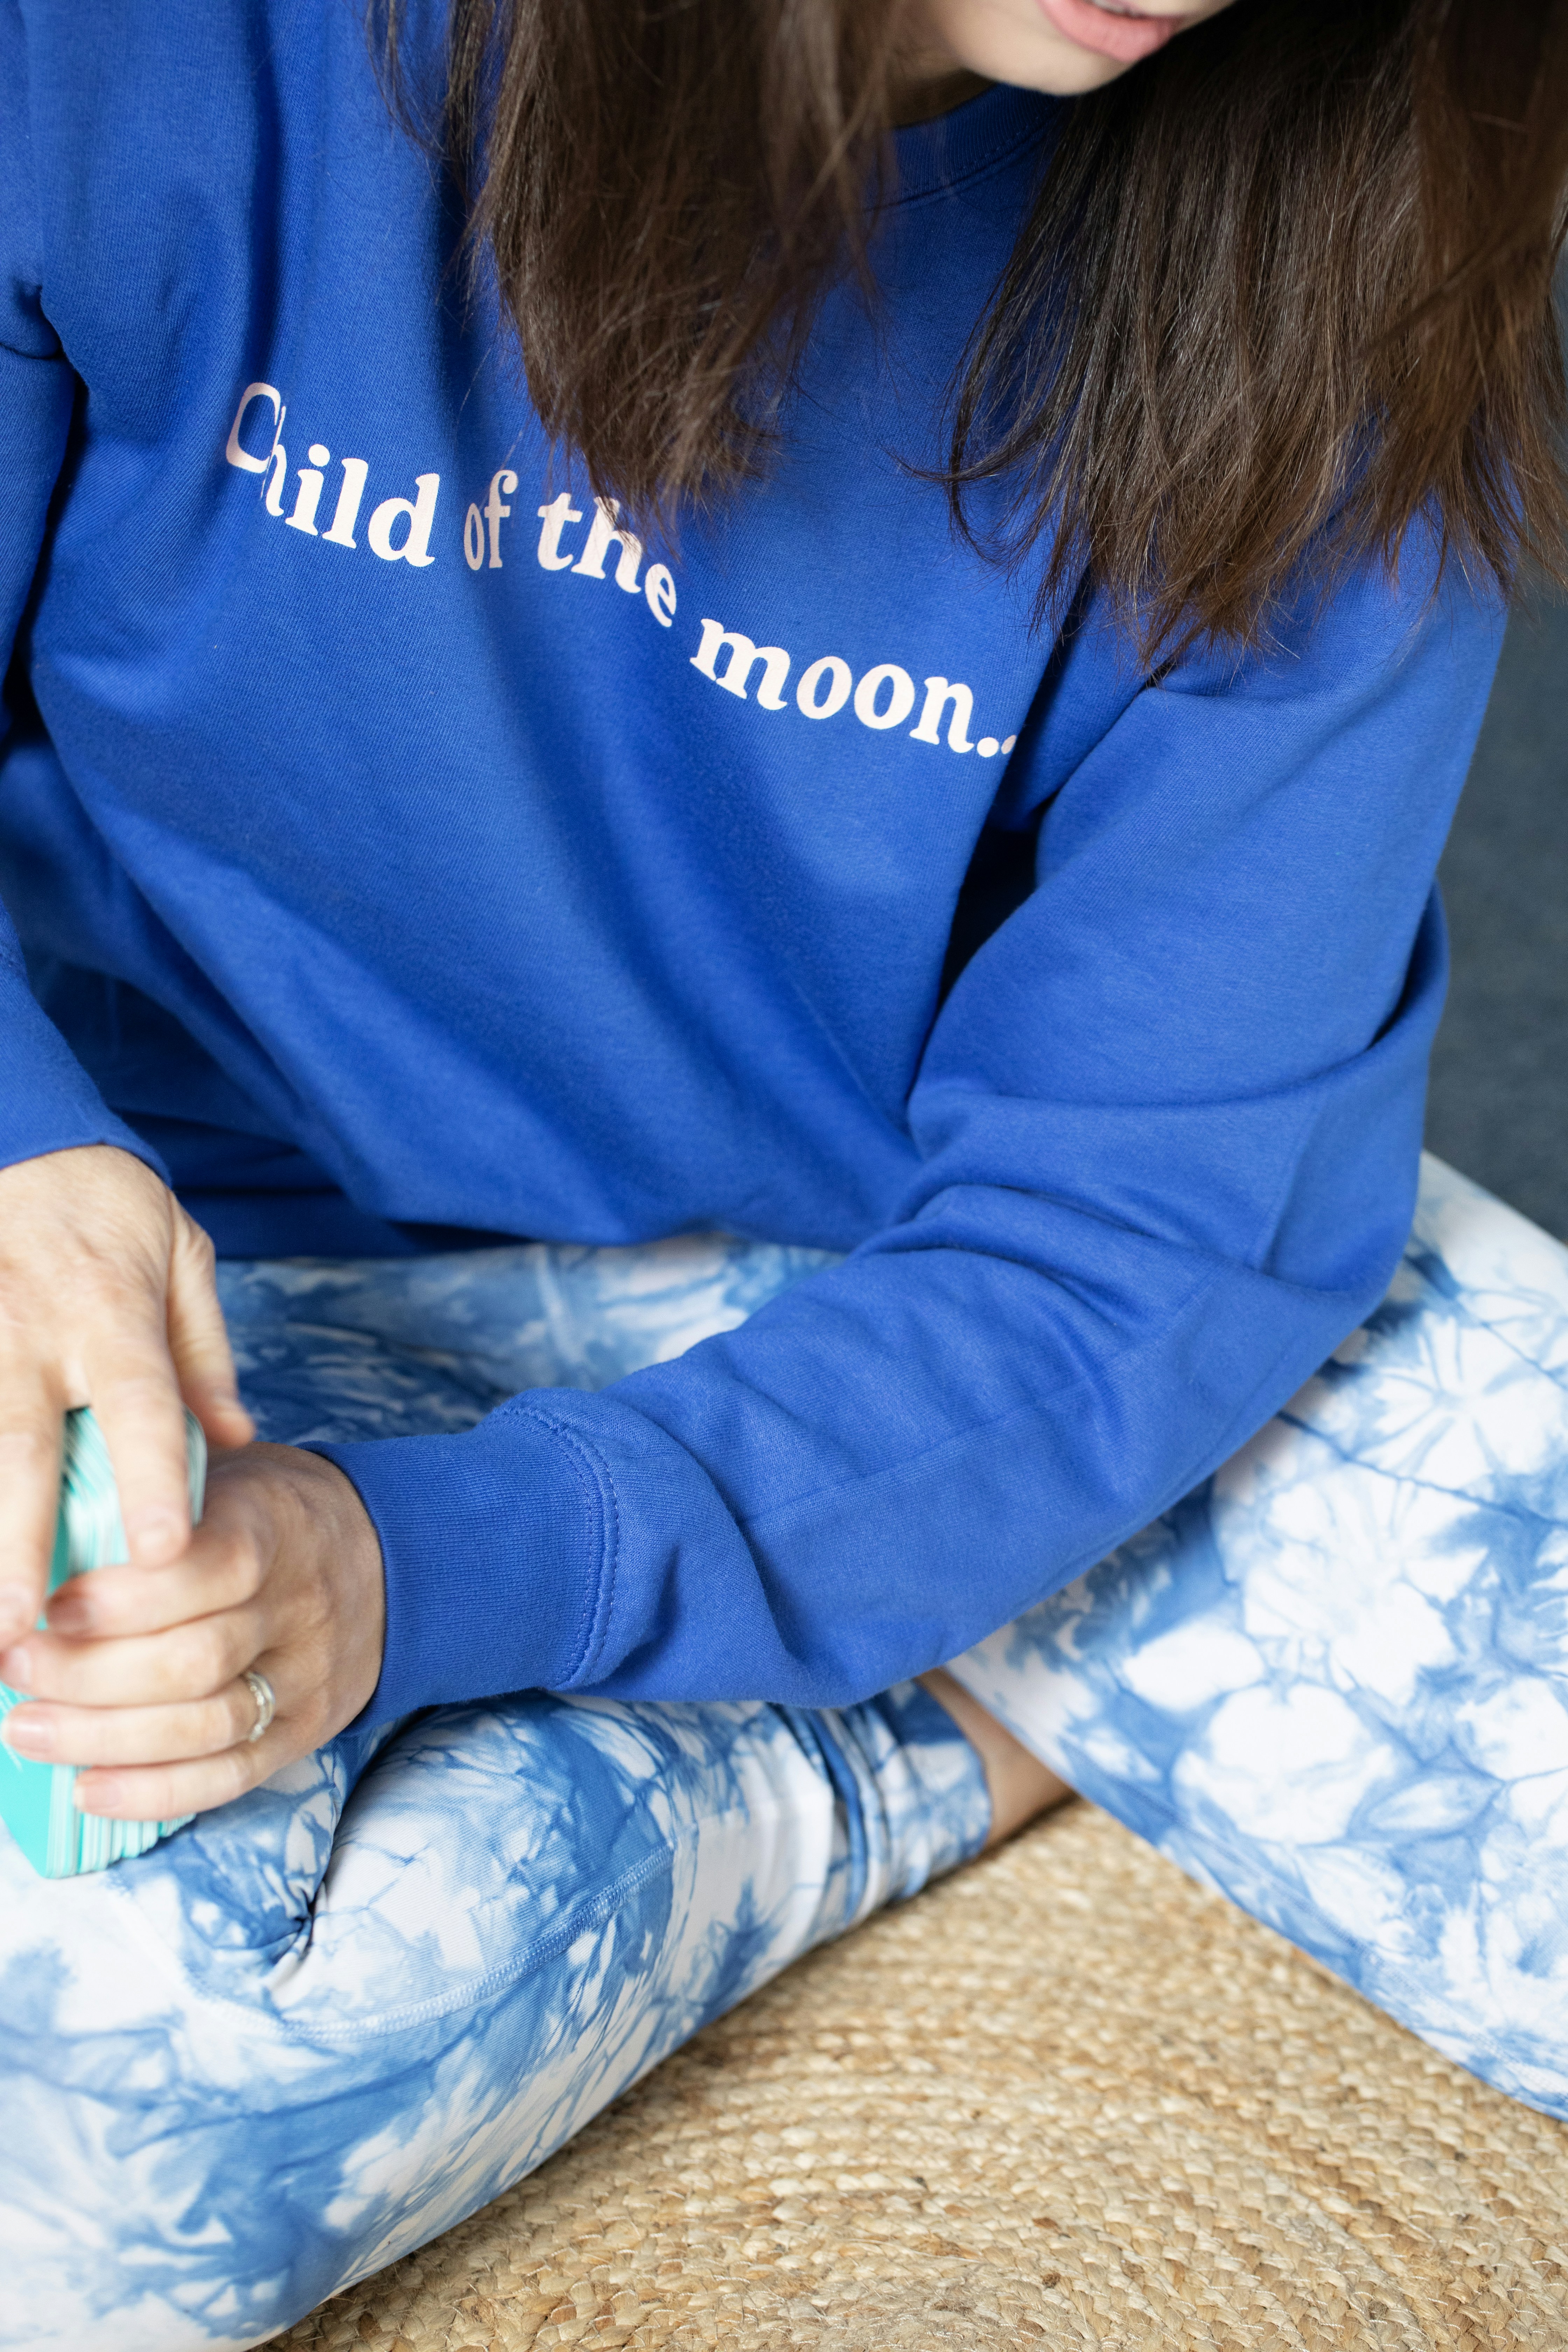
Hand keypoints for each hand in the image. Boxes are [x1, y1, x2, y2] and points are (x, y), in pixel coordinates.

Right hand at [0, 1142, 255, 1648]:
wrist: (22, 1137)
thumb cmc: (109, 1207)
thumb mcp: (182, 1257)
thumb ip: (204, 1353)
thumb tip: (237, 1438)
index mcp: (109, 1311)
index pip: (139, 1406)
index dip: (152, 1479)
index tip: (163, 1552)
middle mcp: (30, 1332)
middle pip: (21, 1450)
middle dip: (17, 1544)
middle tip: (18, 1627)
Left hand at [0, 1443, 384, 1819]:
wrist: (385, 1557)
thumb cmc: (264, 1513)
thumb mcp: (223, 1473)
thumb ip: (152, 1494)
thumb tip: (49, 1525)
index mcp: (277, 1527)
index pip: (213, 1568)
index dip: (127, 1597)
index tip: (49, 1606)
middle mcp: (301, 1606)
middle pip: (198, 1659)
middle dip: (90, 1675)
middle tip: (15, 1665)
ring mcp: (309, 1676)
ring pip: (208, 1725)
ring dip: (105, 1738)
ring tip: (25, 1729)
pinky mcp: (307, 1730)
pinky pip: (232, 1775)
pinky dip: (155, 1792)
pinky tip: (87, 1790)